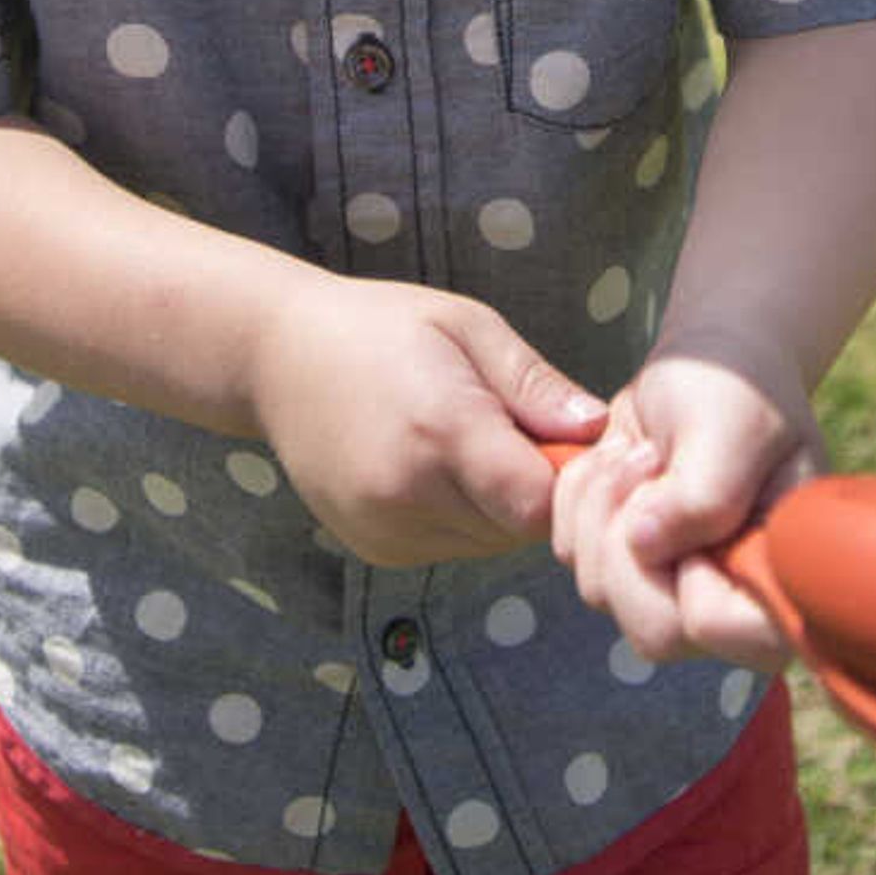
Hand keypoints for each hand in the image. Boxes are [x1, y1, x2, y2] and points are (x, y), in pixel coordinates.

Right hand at [245, 279, 602, 568]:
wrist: (276, 358)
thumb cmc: (383, 326)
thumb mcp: (468, 326)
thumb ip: (534, 384)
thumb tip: (599, 429)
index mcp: (440, 430)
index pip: (542, 503)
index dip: (572, 480)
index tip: (568, 441)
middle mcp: (408, 494)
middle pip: (520, 529)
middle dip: (539, 489)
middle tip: (520, 431)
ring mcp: (385, 529)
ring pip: (489, 544)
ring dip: (500, 507)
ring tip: (472, 443)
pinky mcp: (374, 548)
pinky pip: (451, 547)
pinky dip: (462, 518)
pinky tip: (437, 467)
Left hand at [548, 337, 816, 674]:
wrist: (712, 363)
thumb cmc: (741, 389)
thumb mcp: (734, 426)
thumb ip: (703, 496)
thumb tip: (644, 548)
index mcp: (781, 585)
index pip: (719, 630)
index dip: (690, 575)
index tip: (696, 502)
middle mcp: (731, 605)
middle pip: (653, 631)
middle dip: (630, 537)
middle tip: (650, 463)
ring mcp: (673, 591)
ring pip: (600, 591)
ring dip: (602, 505)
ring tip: (642, 453)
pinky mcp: (625, 566)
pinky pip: (570, 555)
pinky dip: (578, 498)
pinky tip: (617, 461)